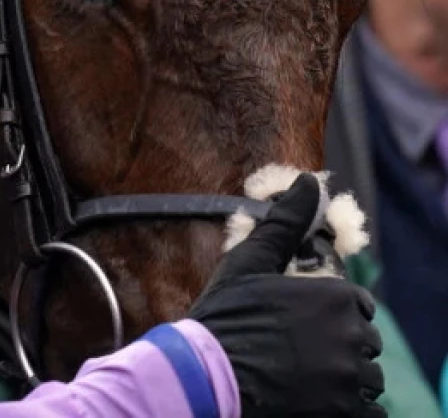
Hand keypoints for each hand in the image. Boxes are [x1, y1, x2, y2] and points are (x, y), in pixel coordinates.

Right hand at [189, 173, 384, 416]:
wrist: (204, 376)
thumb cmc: (224, 318)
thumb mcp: (248, 264)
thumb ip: (285, 224)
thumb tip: (308, 181)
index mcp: (335, 296)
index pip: (357, 307)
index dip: (331, 315)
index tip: (302, 326)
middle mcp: (350, 334)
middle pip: (363, 343)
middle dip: (338, 347)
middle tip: (296, 353)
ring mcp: (349, 376)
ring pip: (366, 378)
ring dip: (344, 379)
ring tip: (302, 378)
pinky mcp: (344, 410)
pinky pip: (369, 412)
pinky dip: (349, 408)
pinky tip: (315, 399)